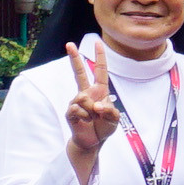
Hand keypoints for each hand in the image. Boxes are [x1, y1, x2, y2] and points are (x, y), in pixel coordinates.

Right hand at [63, 44, 120, 165]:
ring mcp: (77, 101)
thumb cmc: (104, 127)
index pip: (100, 71)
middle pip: (78, 72)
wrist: (92, 141)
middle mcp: (87, 93)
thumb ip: (110, 111)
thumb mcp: (114, 119)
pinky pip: (77, 109)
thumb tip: (96, 104)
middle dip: (73, 58)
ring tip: (93, 118)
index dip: (99, 57)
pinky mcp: (70, 111)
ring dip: (91, 110)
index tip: (98, 43)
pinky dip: (85, 116)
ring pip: (83, 98)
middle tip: (69, 44)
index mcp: (99, 91)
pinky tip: (85, 121)